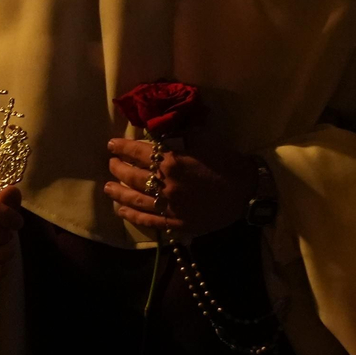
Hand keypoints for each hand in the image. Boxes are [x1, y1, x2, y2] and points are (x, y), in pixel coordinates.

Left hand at [104, 138, 254, 235]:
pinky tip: (122, 210)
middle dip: (117, 168)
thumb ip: (179, 136)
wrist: (247, 191)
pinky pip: (147, 220)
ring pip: (134, 199)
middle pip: (131, 176)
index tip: (112, 144)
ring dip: (118, 192)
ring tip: (108, 187)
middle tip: (111, 163)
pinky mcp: (175, 224)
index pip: (138, 152)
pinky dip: (132, 215)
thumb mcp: (203, 141)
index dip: (122, 148)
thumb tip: (160, 130)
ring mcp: (169, 207)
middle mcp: (166, 185)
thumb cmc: (226, 163)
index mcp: (172, 162)